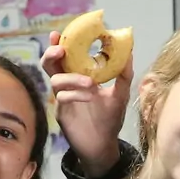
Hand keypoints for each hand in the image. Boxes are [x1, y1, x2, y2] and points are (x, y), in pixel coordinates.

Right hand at [44, 31, 133, 170]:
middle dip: (51, 54)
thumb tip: (130, 52)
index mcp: (78, 77)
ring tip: (90, 83)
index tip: (57, 33)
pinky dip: (75, 95)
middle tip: (61, 50)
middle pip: (49, 65)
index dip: (58, 44)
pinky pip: (62, 99)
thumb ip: (124, 74)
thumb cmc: (110, 118)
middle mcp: (67, 86)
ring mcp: (63, 100)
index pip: (64, 57)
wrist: (104, 145)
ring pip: (55, 81)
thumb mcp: (120, 94)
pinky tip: (89, 97)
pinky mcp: (62, 114)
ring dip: (71, 78)